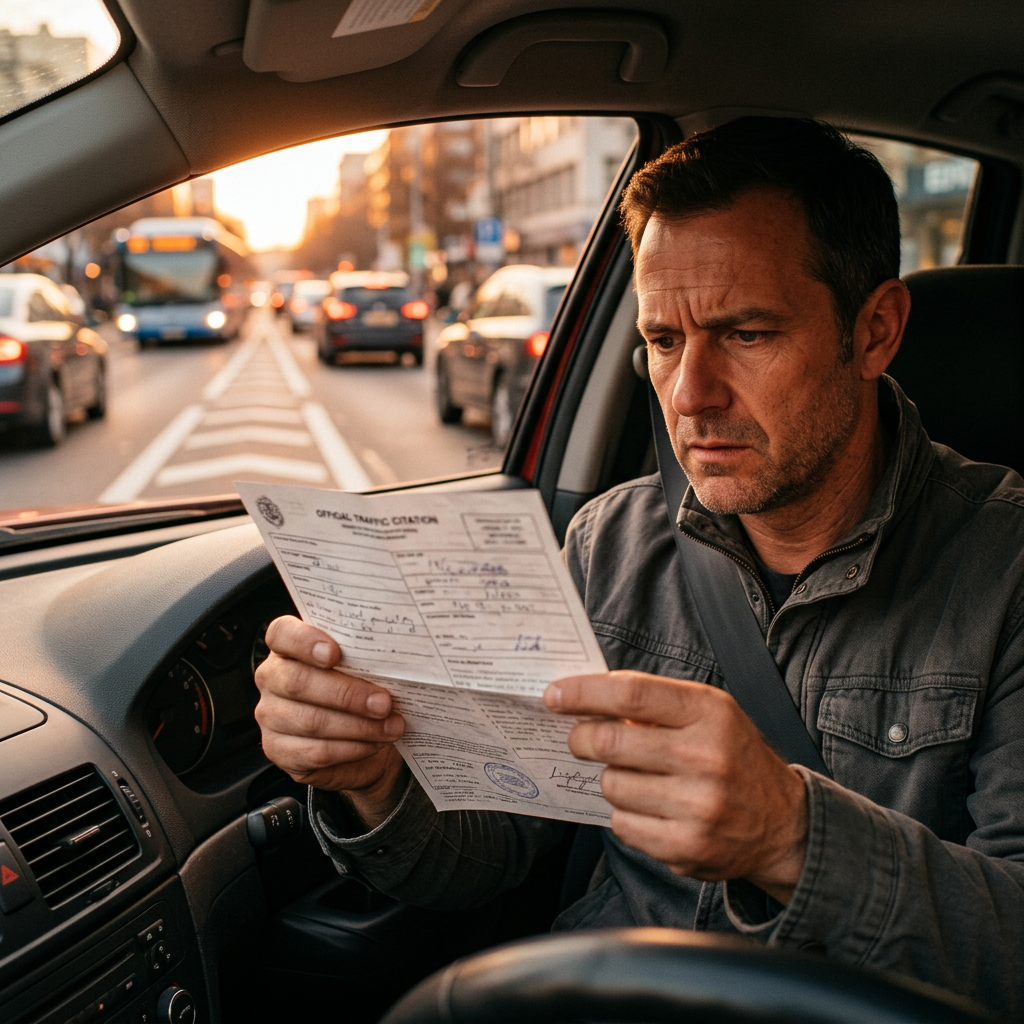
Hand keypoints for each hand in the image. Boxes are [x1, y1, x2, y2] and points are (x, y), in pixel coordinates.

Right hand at [254, 615, 408, 828]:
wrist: (361, 738)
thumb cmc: (360, 687)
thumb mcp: (361, 664)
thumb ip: (364, 654)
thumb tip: (394, 652)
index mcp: (287, 647)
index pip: (282, 634)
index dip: (305, 642)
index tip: (335, 653)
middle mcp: (272, 678)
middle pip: (299, 682)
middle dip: (347, 694)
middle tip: (384, 702)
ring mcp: (271, 716)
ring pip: (311, 721)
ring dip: (359, 726)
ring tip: (391, 726)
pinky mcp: (280, 751)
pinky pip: (316, 752)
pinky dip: (352, 748)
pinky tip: (375, 743)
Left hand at [544, 671, 808, 903]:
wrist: (783, 824)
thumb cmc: (732, 755)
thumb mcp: (709, 713)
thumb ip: (654, 703)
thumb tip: (584, 697)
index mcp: (709, 712)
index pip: (630, 694)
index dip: (582, 692)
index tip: (553, 695)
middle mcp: (706, 757)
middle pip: (610, 742)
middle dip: (581, 738)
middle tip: (579, 738)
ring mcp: (697, 806)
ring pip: (612, 785)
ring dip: (610, 779)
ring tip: (636, 777)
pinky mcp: (686, 847)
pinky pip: (622, 824)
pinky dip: (626, 814)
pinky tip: (650, 808)